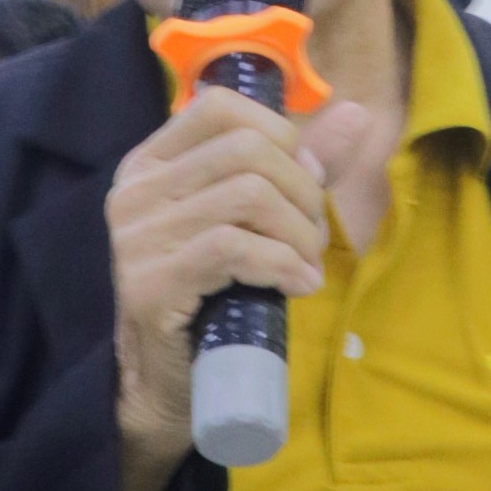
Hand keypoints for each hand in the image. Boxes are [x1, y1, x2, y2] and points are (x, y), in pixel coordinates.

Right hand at [106, 87, 363, 490]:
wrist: (165, 383)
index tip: (303, 181)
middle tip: (313, 236)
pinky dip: (283, 264)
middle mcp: (134, 192)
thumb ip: (298, 165)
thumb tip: (355, 114)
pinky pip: (233, 248)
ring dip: (299, 232)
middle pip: (246, 150)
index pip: (219, 106)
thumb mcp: (253, 221)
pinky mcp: (149, 284)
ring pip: (247, 196)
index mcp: (150, 164)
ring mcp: (136, 238)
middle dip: (302, 190)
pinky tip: (298, 285)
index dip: (280, 133)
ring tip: (307, 264)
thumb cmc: (214, 296)